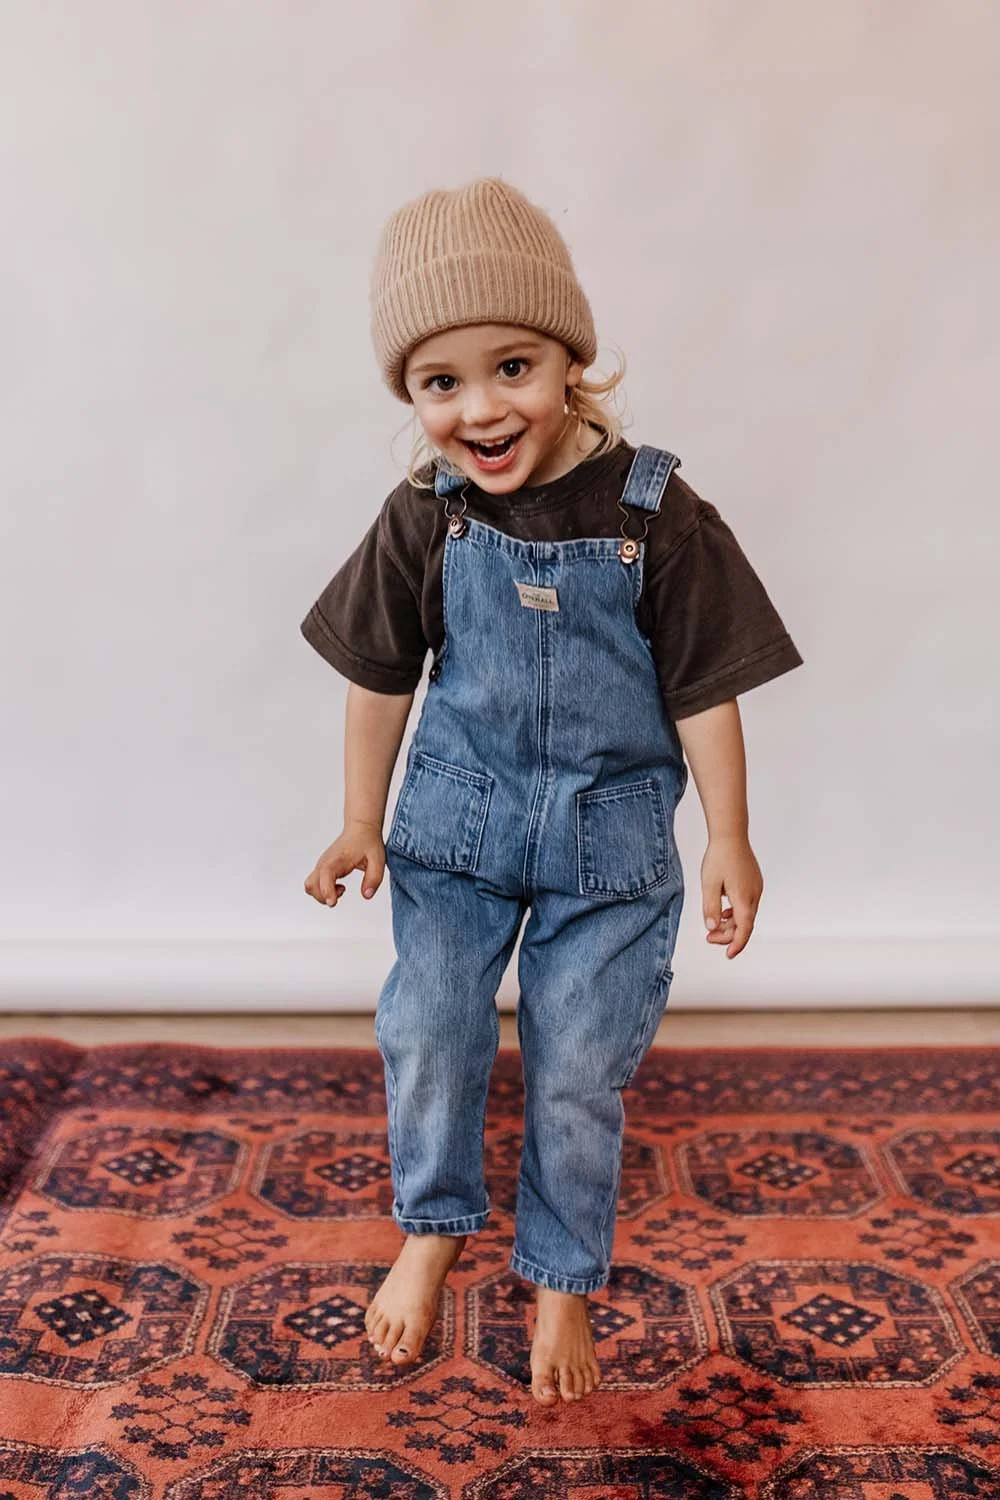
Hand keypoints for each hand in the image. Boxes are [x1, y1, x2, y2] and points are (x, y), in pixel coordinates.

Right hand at [303, 820, 385, 907]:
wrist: (361, 829)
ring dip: (322, 894)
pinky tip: (339, 886)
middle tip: (342, 891)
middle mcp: (325, 862)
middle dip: (324, 896)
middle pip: (312, 885)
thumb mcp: (377, 860)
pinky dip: (323, 890)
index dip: (327, 891)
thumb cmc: (368, 842)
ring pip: (310, 885)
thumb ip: (373, 879)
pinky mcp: (323, 867)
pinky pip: (315, 883)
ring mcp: (322, 865)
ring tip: (341, 889)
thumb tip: (367, 895)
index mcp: (336, 859)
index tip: (333, 903)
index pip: (324, 877)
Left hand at [700, 834, 762, 958]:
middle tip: (709, 937)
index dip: (736, 944)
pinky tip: (724, 911)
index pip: (744, 929)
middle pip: (745, 924)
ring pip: (746, 914)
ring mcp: (756, 888)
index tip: (729, 955)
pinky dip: (736, 912)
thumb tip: (712, 927)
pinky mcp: (754, 882)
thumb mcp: (709, 884)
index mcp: (744, 898)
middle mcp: (754, 895)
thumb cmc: (719, 857)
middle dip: (728, 934)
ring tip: (714, 925)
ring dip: (732, 923)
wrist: (731, 835)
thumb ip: (711, 908)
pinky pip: (747, 904)